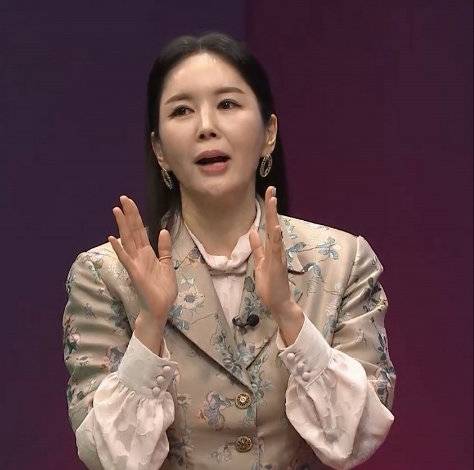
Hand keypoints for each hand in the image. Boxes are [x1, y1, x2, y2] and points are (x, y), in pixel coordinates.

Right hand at [108, 196, 177, 326]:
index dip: (136, 216)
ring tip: (116, 210)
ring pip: (127, 240)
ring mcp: (135, 263)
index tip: (130, 202)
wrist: (160, 308)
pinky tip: (111, 238)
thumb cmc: (162, 289)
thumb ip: (164, 249)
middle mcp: (139, 256)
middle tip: (123, 198)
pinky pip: (126, 258)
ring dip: (122, 226)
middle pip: (133, 231)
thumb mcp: (167, 265)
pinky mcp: (135, 272)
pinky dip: (118, 248)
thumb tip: (163, 231)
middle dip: (129, 215)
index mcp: (147, 253)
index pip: (140, 231)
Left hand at [249, 186, 293, 317]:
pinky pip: (277, 249)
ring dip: (274, 216)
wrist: (279, 302)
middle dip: (272, 207)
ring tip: (273, 201)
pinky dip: (276, 238)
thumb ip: (257, 248)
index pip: (270, 225)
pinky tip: (275, 227)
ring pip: (276, 232)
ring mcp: (278, 256)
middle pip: (274, 223)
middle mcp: (277, 249)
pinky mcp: (277, 265)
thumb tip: (253, 232)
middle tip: (271, 189)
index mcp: (272, 248)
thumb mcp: (261, 262)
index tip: (269, 194)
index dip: (269, 210)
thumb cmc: (270, 284)